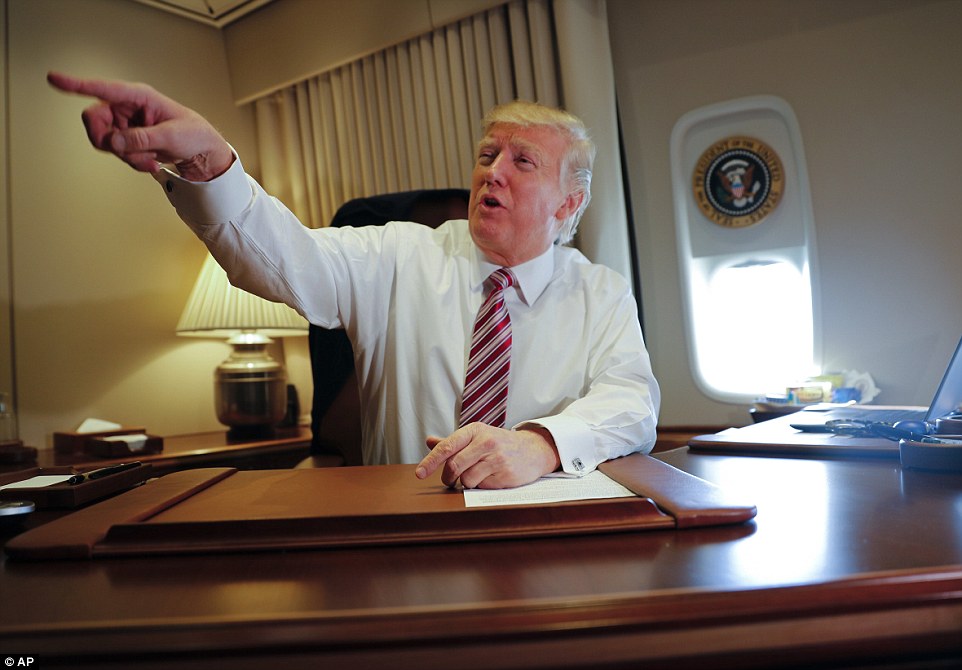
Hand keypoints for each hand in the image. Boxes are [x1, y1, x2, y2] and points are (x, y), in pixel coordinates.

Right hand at [47, 71, 232, 180]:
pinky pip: (115, 152)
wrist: (202, 152)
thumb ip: (141, 138)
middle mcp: (127, 107)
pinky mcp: (127, 138)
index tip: (53, 79)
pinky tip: (150, 162)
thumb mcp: (171, 137)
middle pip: (93, 120)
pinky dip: (132, 161)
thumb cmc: (193, 134)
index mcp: (139, 96)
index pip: (103, 89)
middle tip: (129, 153)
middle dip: (108, 141)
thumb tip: (114, 141)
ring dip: (125, 155)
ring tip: (150, 158)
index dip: (76, 84)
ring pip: (104, 140)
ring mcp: (125, 123)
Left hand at [416, 423, 560, 488]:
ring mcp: (497, 458)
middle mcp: (486, 442)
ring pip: (467, 479)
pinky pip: (482, 487)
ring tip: (478, 474)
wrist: (533, 450)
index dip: (430, 461)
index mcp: (474, 430)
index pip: (447, 446)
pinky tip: (491, 477)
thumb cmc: (499, 443)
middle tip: (450, 480)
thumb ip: (452, 441)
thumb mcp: (477, 436)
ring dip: (467, 482)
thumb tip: (429, 441)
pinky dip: (481, 485)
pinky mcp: (505, 474)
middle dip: (448, 478)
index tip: (419, 473)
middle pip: (454, 466)